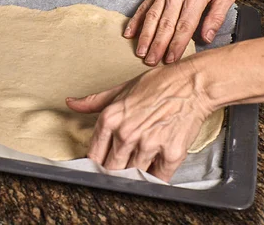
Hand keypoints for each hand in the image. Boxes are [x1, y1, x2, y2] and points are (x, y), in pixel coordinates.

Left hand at [66, 60, 212, 181]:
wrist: (192, 84)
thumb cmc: (158, 85)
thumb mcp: (121, 90)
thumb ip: (94, 101)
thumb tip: (71, 103)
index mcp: (110, 119)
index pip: (94, 154)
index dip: (96, 164)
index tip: (99, 167)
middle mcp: (126, 134)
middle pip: (111, 169)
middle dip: (114, 172)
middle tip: (120, 170)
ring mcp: (148, 145)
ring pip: (133, 175)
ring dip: (135, 175)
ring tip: (139, 168)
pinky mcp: (171, 154)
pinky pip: (158, 178)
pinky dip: (156, 178)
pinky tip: (155, 170)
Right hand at [124, 0, 235, 65]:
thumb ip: (216, 16)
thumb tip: (206, 37)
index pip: (184, 25)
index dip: (177, 44)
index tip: (171, 59)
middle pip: (165, 24)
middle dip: (157, 45)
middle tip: (151, 61)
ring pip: (152, 16)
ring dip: (145, 35)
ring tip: (140, 51)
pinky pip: (144, 5)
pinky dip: (136, 20)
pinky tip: (130, 32)